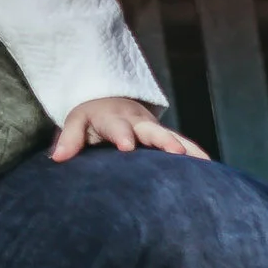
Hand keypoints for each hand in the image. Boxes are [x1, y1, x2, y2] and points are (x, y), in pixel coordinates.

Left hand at [52, 96, 207, 164]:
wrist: (111, 101)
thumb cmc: (91, 118)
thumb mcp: (76, 122)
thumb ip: (69, 139)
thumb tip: (57, 158)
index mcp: (113, 118)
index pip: (117, 127)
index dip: (123, 135)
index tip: (127, 147)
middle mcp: (137, 122)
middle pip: (152, 130)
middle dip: (163, 140)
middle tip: (175, 152)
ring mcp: (154, 128)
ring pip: (172, 137)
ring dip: (186, 148)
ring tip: (202, 163)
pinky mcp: (164, 136)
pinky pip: (183, 144)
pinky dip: (196, 153)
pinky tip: (210, 167)